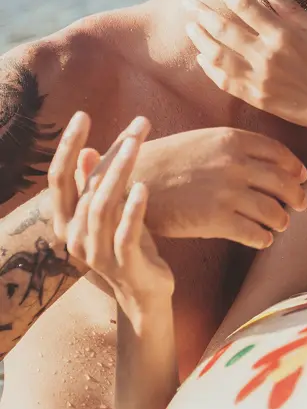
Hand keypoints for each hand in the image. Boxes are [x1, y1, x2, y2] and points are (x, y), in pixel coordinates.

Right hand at [57, 125, 173, 330]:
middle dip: (113, 152)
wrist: (145, 293)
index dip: (68, 145)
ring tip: (137, 146)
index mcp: (66, 221)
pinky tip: (144, 187)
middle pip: (88, 187)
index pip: (59, 178)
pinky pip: (125, 234)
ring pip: (102, 207)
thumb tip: (89, 151)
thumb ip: (96, 186)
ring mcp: (97, 253)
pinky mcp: (124, 265)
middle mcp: (74, 237)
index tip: (82, 115)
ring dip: (120, 173)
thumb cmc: (128, 246)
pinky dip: (133, 210)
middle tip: (139, 124)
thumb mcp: (111, 213)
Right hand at [130, 126, 306, 247]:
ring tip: (280, 224)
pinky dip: (263, 238)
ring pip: (274, 211)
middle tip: (301, 204)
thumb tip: (262, 158)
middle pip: (284, 183)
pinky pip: (255, 233)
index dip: (294, 167)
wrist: (128, 183)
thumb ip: (231, 146)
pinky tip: (262, 239)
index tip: (301, 177)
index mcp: (232, 140)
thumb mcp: (201, 140)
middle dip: (297, 196)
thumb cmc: (164, 160)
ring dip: (281, 220)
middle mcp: (235, 163)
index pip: (279, 154)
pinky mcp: (217, 220)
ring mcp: (228, 192)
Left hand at [185, 0, 306, 133]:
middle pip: (223, 29)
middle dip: (202, 12)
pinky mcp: (255, 98)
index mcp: (283, 35)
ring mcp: (258, 79)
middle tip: (188, 1)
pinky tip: (202, 57)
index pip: (244, 5)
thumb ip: (291, 10)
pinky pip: (224, 81)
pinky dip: (209, 68)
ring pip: (217, 55)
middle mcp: (266, 56)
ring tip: (190, 26)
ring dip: (200, 39)